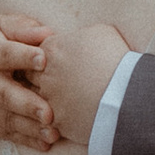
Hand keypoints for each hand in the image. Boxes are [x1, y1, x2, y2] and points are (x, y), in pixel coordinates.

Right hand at [0, 15, 57, 147]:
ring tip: (53, 134)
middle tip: (49, 114)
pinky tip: (44, 144)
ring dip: (31, 128)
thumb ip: (22, 28)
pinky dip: (25, 140)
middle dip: (27, 105)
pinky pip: (5, 133)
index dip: (23, 56)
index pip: (5, 54)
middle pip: (4, 94)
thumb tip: (48, 33)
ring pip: (7, 118)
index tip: (44, 59)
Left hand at [39, 16, 133, 147]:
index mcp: (52, 49)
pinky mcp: (56, 121)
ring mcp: (47, 98)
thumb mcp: (101, 33)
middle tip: (48, 81)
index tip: (48, 60)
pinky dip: (54, 120)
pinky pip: (46, 121)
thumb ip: (81, 35)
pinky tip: (64, 119)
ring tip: (58, 101)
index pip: (33, 50)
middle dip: (36, 77)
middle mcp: (44, 74)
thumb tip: (79, 39)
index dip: (41, 56)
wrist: (126, 93)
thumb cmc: (116, 59)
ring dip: (42, 100)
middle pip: (28, 74)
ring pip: (33, 100)